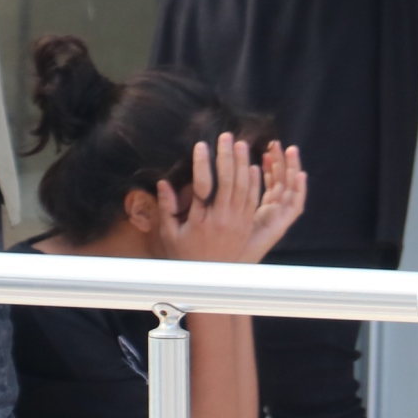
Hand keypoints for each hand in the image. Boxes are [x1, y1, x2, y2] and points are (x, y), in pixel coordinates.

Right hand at [155, 135, 307, 265]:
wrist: (209, 281)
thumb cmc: (185, 256)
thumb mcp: (169, 234)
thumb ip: (166, 208)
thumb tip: (163, 183)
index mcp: (200, 221)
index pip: (202, 185)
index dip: (203, 163)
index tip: (201, 145)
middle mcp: (221, 220)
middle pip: (228, 182)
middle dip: (227, 156)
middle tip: (227, 136)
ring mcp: (237, 223)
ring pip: (244, 188)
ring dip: (243, 164)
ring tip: (241, 144)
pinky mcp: (246, 226)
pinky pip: (253, 201)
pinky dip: (254, 183)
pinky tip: (252, 167)